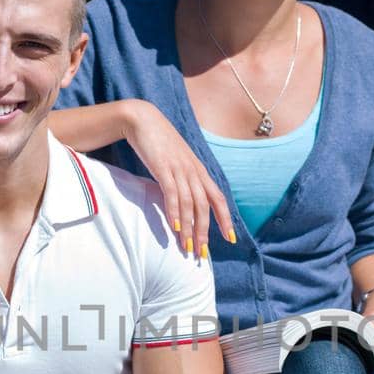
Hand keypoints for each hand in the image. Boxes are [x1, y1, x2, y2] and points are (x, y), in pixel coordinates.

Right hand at [125, 101, 235, 255]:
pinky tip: (176, 228)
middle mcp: (194, 171)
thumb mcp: (177, 161)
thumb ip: (183, 179)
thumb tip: (185, 200)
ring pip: (190, 204)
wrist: (143, 119)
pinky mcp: (164, 168)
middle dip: (205, 232)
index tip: (230, 239)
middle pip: (205, 206)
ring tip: (188, 248)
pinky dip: (175, 213)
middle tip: (202, 254)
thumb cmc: (159, 142)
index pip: (218, 198)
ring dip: (190, 228)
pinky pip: (173, 194)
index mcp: (199, 171)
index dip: (225, 219)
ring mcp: (180, 169)